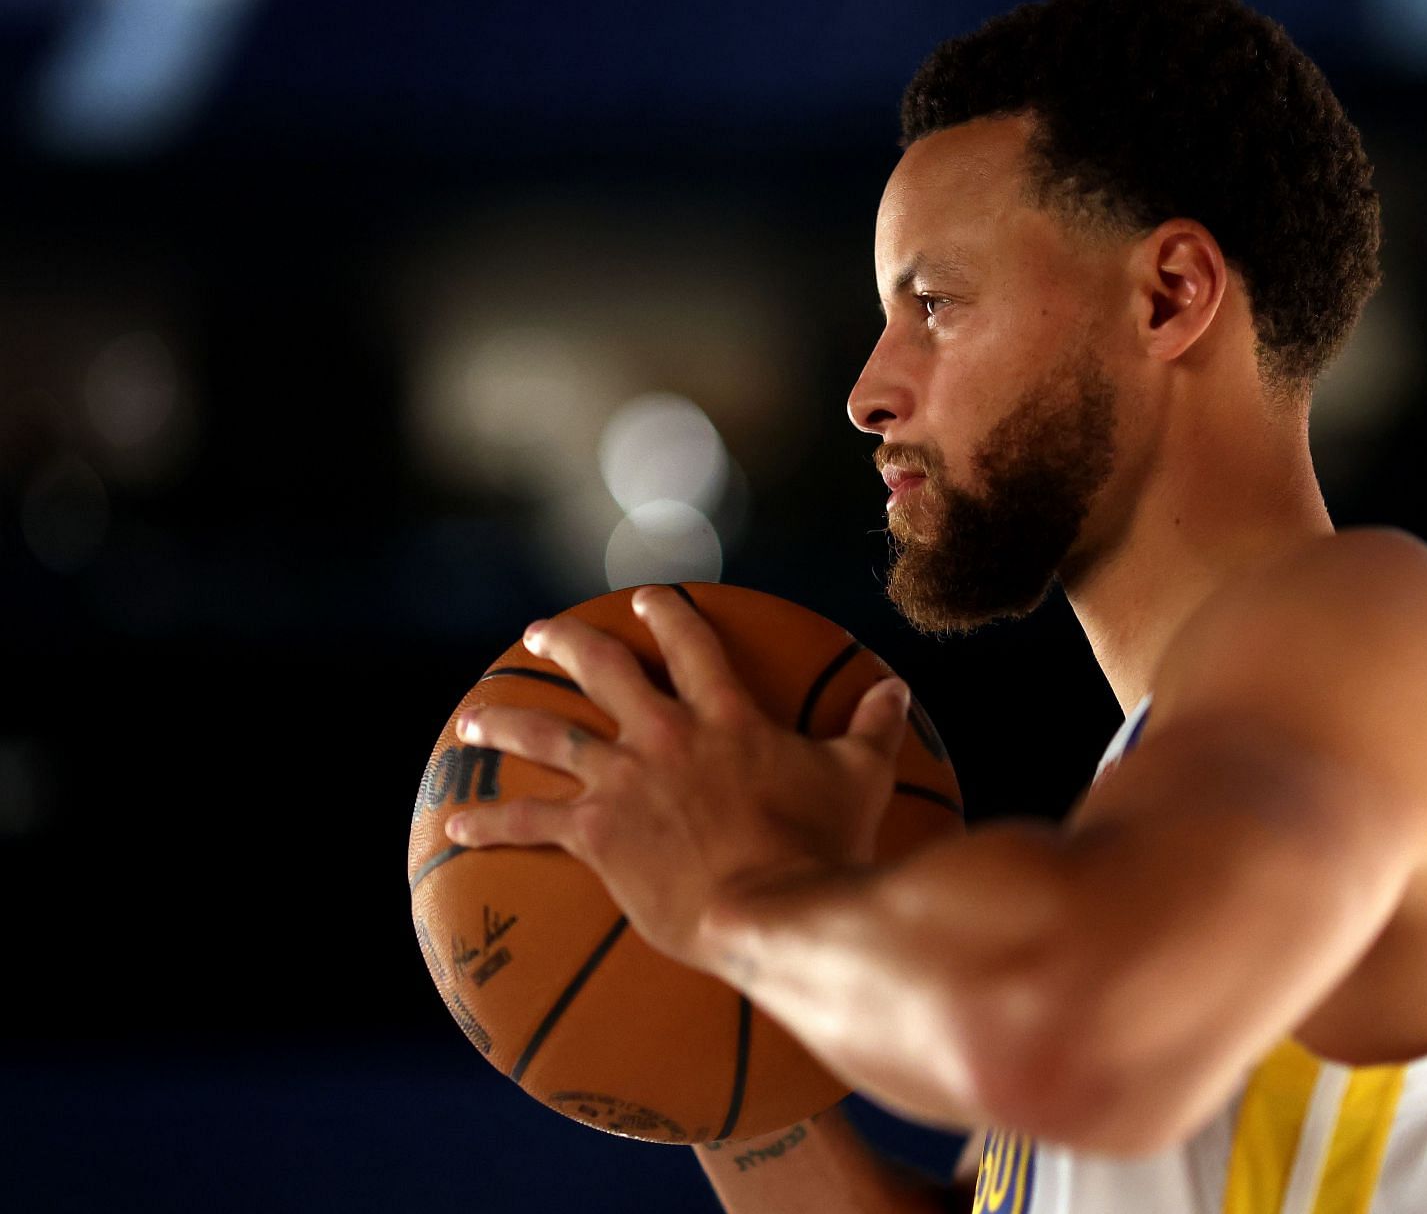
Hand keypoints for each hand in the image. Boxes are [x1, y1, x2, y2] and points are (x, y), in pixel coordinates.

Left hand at [445, 585, 915, 971]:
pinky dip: (489, 820)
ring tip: (477, 714)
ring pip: (551, 735)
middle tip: (540, 635)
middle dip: (567, 644)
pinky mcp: (597, 833)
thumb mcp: (859, 778)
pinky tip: (453, 821)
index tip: (653, 597)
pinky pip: (529, 823)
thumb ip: (873, 729)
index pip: (694, 646)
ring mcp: (626, 781)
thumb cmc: (821, 846)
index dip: (672, 615)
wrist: (774, 908)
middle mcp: (666, 735)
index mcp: (726, 716)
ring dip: (508, 721)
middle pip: (604, 670)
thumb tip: (895, 689)